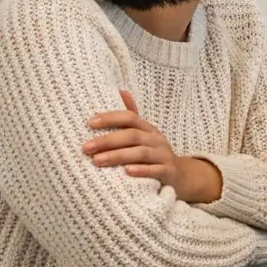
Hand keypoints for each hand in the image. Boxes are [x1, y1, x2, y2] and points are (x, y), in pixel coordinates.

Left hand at [85, 90, 221, 203]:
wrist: (180, 175)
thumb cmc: (153, 153)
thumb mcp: (144, 134)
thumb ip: (132, 116)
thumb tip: (121, 91)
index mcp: (148, 128)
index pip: (130, 118)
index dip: (111, 118)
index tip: (90, 123)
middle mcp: (157, 139)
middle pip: (132, 136)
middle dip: (107, 141)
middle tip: (86, 148)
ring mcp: (164, 155)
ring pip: (141, 153)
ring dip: (118, 156)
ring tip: (97, 161)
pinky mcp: (168, 171)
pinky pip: (155, 170)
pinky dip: (142, 170)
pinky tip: (127, 172)